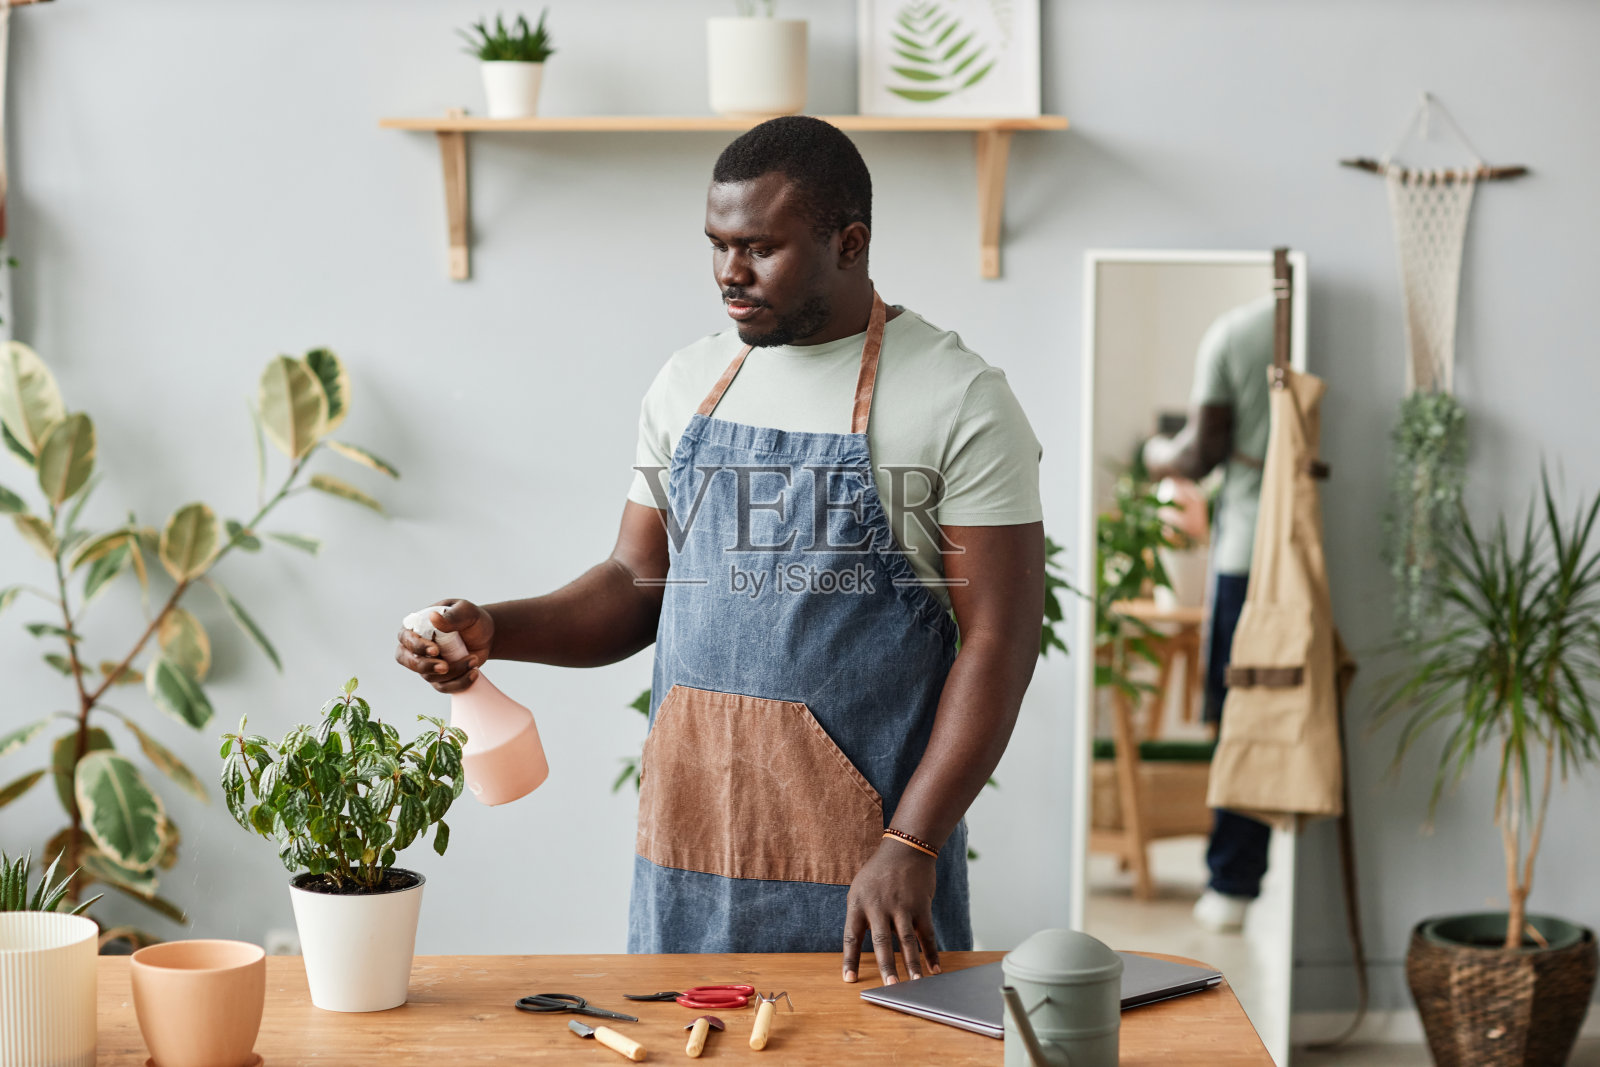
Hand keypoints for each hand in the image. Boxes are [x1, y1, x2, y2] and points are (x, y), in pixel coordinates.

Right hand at [394, 599, 494, 693]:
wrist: (486, 635)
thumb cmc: (472, 619)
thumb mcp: (467, 612)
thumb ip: (452, 616)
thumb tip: (433, 617)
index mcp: (417, 627)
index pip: (405, 638)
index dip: (417, 646)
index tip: (435, 650)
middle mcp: (417, 647)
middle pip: (409, 661)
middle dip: (426, 666)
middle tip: (445, 666)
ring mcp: (427, 664)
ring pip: (429, 677)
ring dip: (453, 672)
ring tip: (473, 660)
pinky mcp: (440, 677)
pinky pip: (444, 687)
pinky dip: (460, 683)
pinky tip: (474, 673)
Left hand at [842, 839, 940, 984]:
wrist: (905, 848)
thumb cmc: (879, 873)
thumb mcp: (860, 890)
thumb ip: (863, 917)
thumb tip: (870, 947)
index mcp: (858, 904)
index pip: (851, 937)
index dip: (850, 959)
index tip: (849, 979)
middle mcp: (879, 906)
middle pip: (882, 941)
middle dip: (886, 966)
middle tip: (890, 987)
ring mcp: (901, 906)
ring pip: (907, 940)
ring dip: (912, 963)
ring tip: (914, 983)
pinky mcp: (920, 905)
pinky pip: (927, 933)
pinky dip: (931, 952)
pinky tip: (934, 968)